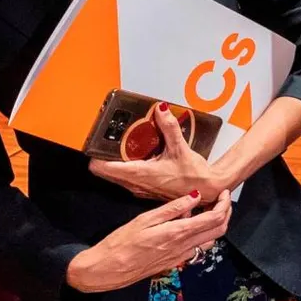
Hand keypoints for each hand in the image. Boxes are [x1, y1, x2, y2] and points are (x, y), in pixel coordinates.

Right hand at [65, 191, 231, 292]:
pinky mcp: (175, 262)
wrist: (107, 270)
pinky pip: (197, 247)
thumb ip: (172, 208)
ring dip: (215, 224)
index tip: (224, 193)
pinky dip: (201, 234)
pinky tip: (188, 224)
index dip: (225, 204)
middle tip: (222, 199)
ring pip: (210, 240)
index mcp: (178, 233)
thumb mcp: (145, 219)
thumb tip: (195, 196)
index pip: (214, 219)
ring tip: (206, 209)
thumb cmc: (121, 243)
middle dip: (226, 213)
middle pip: (219, 231)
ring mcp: (181, 257)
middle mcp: (184, 248)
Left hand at [89, 104, 228, 201]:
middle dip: (104, 157)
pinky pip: (127, 179)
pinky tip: (139, 158)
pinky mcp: (146, 189)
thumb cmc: (194, 176)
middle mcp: (136, 184)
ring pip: (116, 176)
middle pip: (105, 172)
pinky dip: (127, 169)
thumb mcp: (181, 148)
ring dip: (115, 163)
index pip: (103, 168)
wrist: (207, 190)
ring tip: (123, 148)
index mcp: (139, 174)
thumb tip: (161, 111)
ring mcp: (140, 189)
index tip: (94, 144)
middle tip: (108, 142)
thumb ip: (169, 127)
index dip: (94, 155)